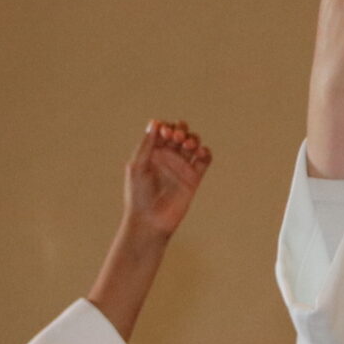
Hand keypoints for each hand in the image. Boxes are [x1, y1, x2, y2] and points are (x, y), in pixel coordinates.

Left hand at [120, 119, 212, 239]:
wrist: (150, 221)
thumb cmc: (138, 195)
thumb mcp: (137, 167)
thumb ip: (146, 144)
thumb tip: (155, 122)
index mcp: (152, 152)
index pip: (163, 130)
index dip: (166, 126)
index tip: (165, 132)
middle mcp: (168, 157)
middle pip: (180, 133)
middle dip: (181, 129)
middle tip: (177, 137)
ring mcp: (181, 167)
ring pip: (193, 143)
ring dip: (193, 138)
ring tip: (188, 145)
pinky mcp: (193, 178)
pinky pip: (204, 160)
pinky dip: (205, 152)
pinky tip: (200, 152)